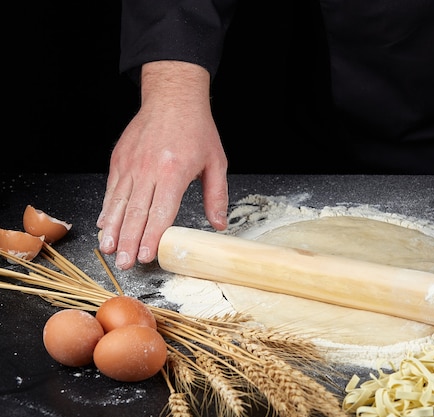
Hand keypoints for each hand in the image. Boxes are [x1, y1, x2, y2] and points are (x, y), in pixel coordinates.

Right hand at [97, 61, 228, 269]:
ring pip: (119, 203)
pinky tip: (105, 225)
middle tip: (124, 264)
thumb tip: (219, 225)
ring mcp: (131, 164)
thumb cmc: (197, 129)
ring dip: (113, 230)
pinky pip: (112, 189)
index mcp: (173, 172)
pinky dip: (108, 209)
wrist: (173, 97)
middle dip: (129, 241)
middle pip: (136, 213)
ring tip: (109, 251)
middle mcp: (148, 169)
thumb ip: (216, 195)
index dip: (152, 237)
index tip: (146, 256)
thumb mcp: (216, 161)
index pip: (160, 212)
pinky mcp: (119, 159)